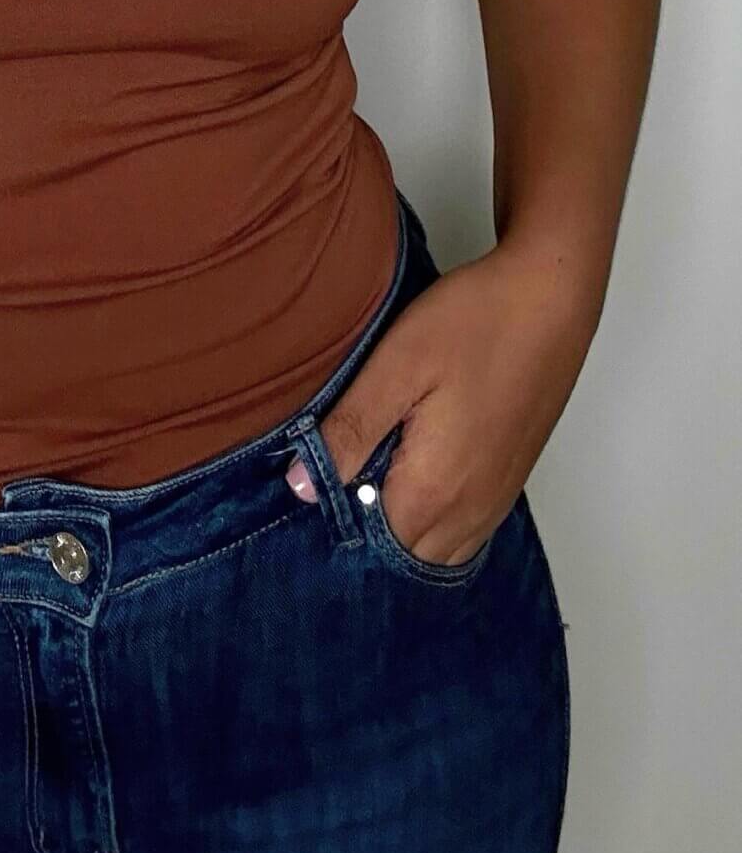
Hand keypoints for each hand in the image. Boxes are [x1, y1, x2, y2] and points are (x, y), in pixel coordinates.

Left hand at [285, 241, 597, 566]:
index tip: (315, 487)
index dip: (336, 523)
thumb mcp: (396, 366)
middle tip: (339, 476)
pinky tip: (414, 471)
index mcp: (433, 491)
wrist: (550, 296)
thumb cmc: (476, 322)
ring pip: (438, 549)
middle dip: (367, 533)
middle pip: (404, 555)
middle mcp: (470, 510)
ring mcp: (496, 498)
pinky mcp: (510, 479)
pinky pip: (466, 529)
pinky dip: (435, 519)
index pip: (370, 547)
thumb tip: (302, 486)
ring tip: (372, 473)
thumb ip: (349, 431)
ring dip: (402, 527)